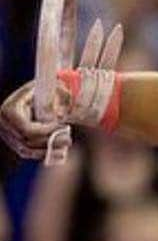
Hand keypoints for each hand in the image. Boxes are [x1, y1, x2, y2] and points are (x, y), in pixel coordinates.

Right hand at [1, 19, 122, 158]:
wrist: (55, 98)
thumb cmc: (61, 90)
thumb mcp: (60, 88)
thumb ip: (61, 89)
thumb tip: (68, 86)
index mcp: (11, 107)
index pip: (24, 127)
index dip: (44, 132)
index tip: (63, 127)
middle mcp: (5, 121)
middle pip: (26, 141)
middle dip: (49, 141)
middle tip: (68, 135)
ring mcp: (9, 133)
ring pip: (28, 150)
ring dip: (49, 148)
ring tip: (66, 138)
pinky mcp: (17, 142)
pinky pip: (29, 154)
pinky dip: (46, 153)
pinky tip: (60, 145)